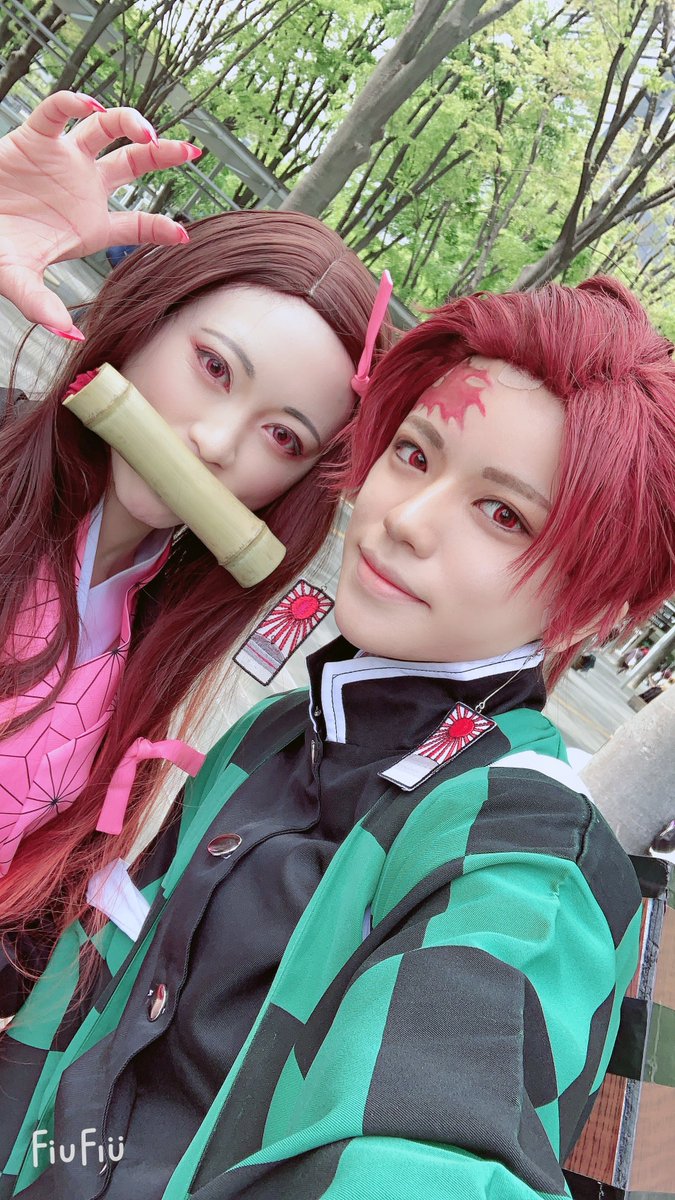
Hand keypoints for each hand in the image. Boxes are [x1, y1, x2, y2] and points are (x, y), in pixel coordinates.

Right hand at [0, 91, 200, 336]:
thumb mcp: (18, 282)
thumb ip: (42, 307)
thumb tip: (68, 336)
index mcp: (90, 225)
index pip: (138, 224)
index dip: (163, 228)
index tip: (184, 235)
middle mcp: (84, 188)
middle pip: (134, 165)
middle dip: (163, 156)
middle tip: (190, 152)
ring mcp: (63, 160)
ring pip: (105, 131)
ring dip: (129, 123)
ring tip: (148, 131)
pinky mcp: (35, 138)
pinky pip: (58, 111)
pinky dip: (74, 101)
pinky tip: (91, 103)